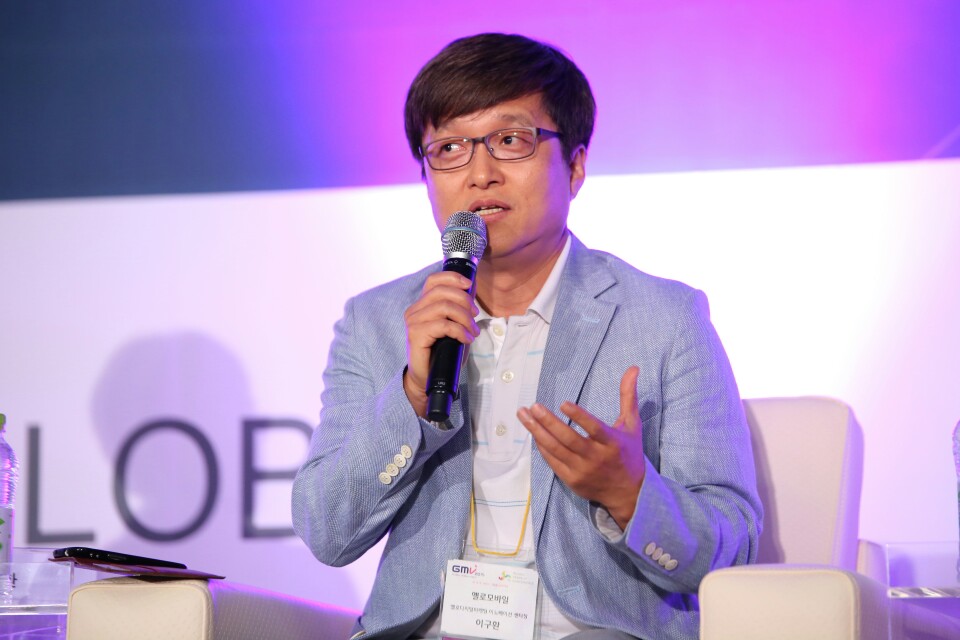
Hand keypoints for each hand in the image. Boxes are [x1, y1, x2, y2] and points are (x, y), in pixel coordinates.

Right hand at [402, 271, 479, 416]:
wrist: (426, 378)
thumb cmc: (441, 352)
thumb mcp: (453, 325)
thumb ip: (459, 307)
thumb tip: (472, 287)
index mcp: (422, 305)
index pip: (434, 280)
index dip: (452, 278)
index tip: (470, 284)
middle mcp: (414, 310)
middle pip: (442, 292)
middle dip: (464, 301)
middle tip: (475, 316)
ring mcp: (413, 322)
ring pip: (444, 307)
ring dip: (464, 318)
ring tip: (472, 331)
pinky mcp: (416, 335)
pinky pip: (443, 325)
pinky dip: (459, 331)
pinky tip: (466, 339)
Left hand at [517, 366, 645, 528]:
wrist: (628, 492)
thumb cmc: (628, 453)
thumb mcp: (632, 425)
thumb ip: (628, 396)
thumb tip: (633, 368)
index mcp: (612, 443)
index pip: (594, 429)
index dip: (579, 417)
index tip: (563, 403)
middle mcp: (596, 458)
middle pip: (568, 439)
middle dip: (548, 422)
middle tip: (533, 406)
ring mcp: (582, 470)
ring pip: (556, 450)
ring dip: (537, 432)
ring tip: (524, 415)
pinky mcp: (571, 480)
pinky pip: (552, 462)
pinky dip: (542, 447)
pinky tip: (534, 433)